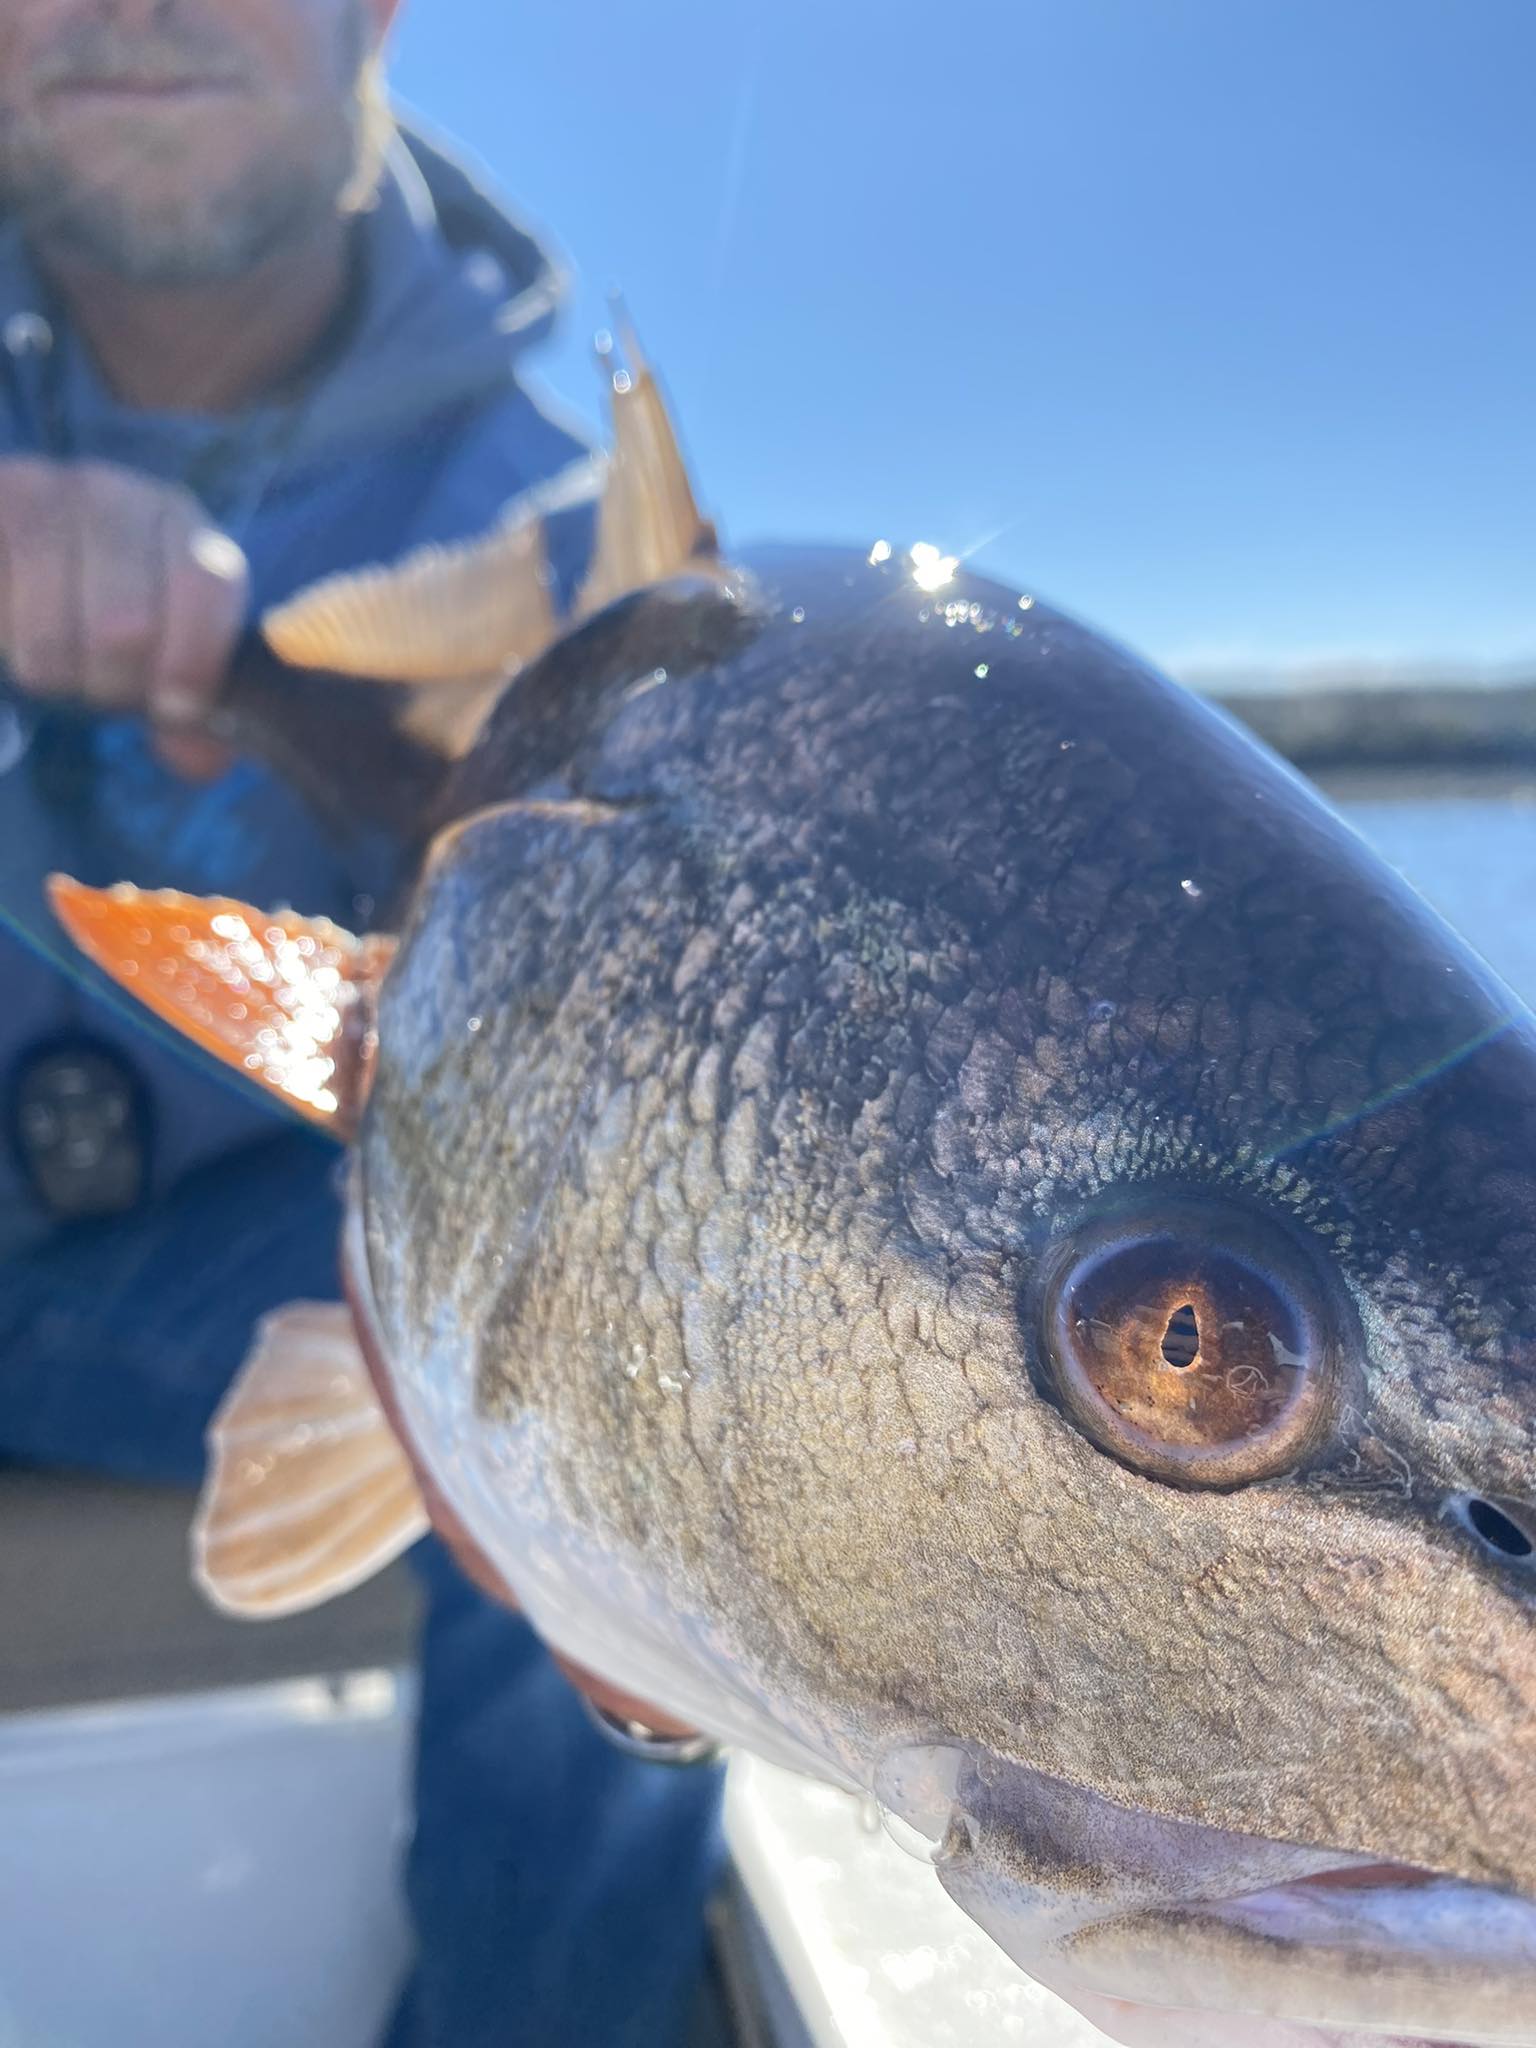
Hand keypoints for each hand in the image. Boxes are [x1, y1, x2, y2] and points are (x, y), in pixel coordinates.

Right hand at [0, 457, 248, 777]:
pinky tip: (15, 625)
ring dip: (56, 672)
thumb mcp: (160, 654)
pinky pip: (3, 611)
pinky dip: (14, 645)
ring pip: (54, 636)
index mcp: (184, 526)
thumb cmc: (101, 611)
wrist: (13, 558)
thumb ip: (194, 710)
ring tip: (55, 656)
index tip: (174, 707)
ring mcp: (44, 492)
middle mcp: (118, 495)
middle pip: (128, 625)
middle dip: (114, 683)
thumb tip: (199, 760)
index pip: (206, 587)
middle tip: (100, 681)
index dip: (192, 663)